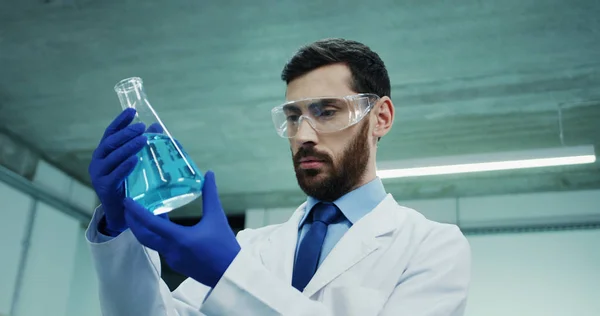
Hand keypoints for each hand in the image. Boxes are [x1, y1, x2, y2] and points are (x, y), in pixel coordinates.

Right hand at [88, 108, 146, 234]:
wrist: (122, 214)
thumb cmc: (129, 185)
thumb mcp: (136, 163)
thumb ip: (142, 146)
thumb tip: (156, 126)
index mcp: (104, 153)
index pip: (110, 133)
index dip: (120, 121)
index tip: (132, 110)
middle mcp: (98, 161)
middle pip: (110, 142)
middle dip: (126, 133)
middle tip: (141, 127)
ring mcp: (98, 175)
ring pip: (112, 157)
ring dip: (128, 147)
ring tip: (143, 140)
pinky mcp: (104, 188)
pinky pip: (115, 175)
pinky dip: (125, 166)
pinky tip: (135, 160)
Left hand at [123, 171, 240, 287]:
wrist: (230, 274)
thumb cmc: (224, 246)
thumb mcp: (217, 217)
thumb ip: (210, 195)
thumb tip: (209, 174)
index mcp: (179, 239)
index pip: (151, 224)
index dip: (136, 211)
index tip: (126, 200)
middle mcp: (171, 251)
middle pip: (143, 236)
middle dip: (132, 222)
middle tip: (128, 207)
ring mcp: (173, 260)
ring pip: (152, 242)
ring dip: (145, 229)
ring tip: (144, 213)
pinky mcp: (177, 264)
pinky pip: (162, 248)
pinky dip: (157, 236)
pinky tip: (164, 227)